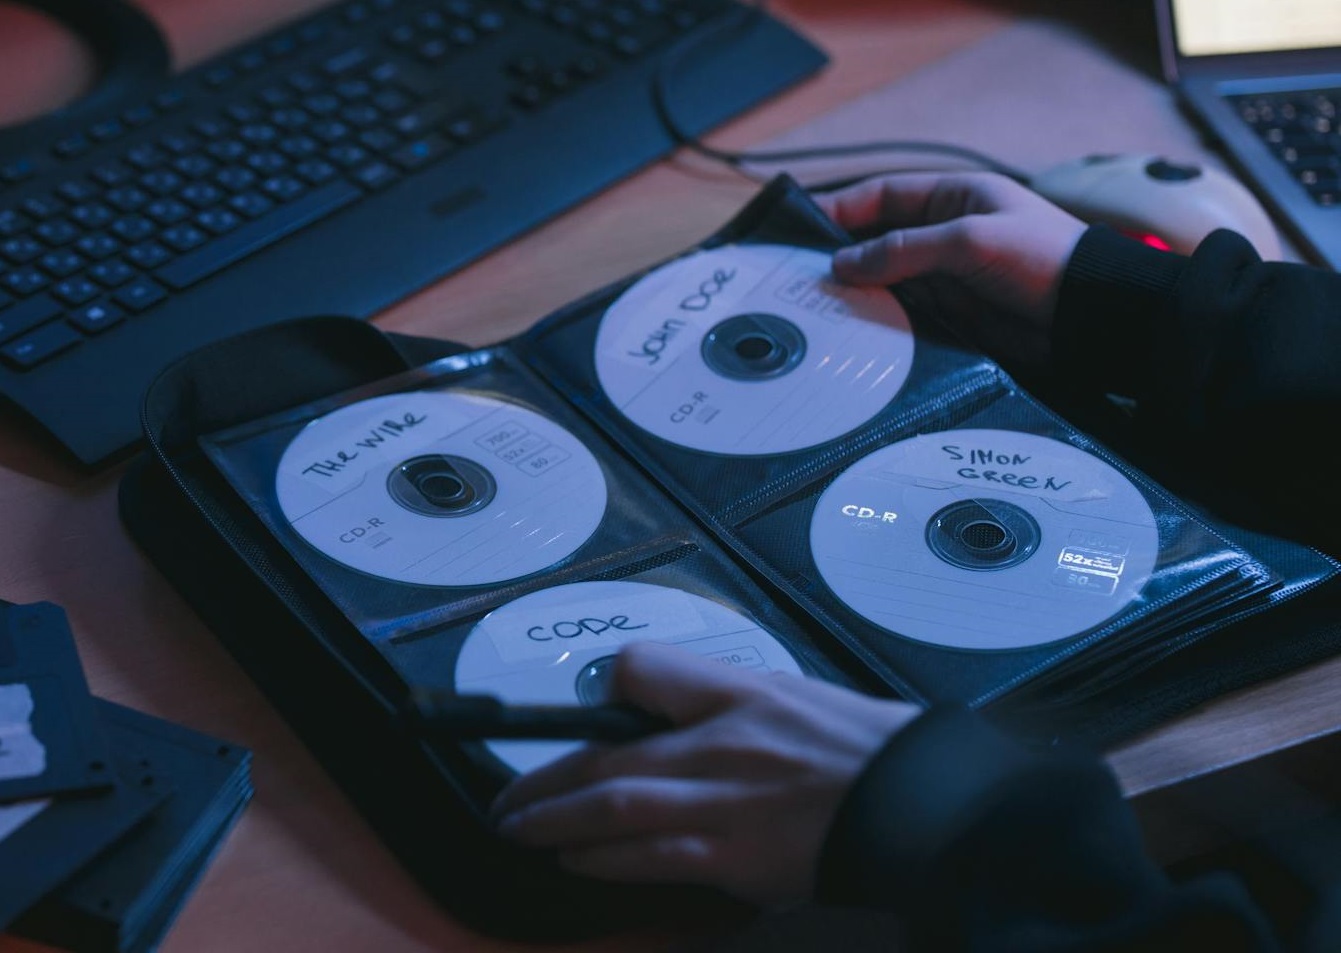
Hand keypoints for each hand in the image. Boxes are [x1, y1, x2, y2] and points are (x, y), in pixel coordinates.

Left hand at [489, 642, 920, 905]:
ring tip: (521, 830)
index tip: (581, 712)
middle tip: (508, 798)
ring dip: (555, 822)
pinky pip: (652, 859)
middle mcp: (720, 744)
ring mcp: (723, 803)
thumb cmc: (862, 747)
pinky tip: (576, 862)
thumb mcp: (791, 693)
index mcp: (737, 693)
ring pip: (615, 808)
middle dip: (546, 780)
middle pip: (608, 755)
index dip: (603, 687)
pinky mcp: (736, 857)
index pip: (644, 669)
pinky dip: (604, 860)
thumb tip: (667, 707)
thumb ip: (726, 698)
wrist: (918, 801)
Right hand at [813, 172, 1086, 374]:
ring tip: (819, 304)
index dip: (843, 208)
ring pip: (887, 279)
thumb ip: (903, 250)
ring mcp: (948, 275)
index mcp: (955, 197)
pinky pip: (904, 312)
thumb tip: (845, 264)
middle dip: (843, 255)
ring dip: (858, 290)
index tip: (802, 226)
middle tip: (802, 274)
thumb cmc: (1043, 260)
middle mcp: (946, 233)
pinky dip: (879, 318)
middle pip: (879, 240)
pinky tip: (854, 327)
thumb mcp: (968, 240)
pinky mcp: (952, 314)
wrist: (1090, 316)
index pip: (884, 196)